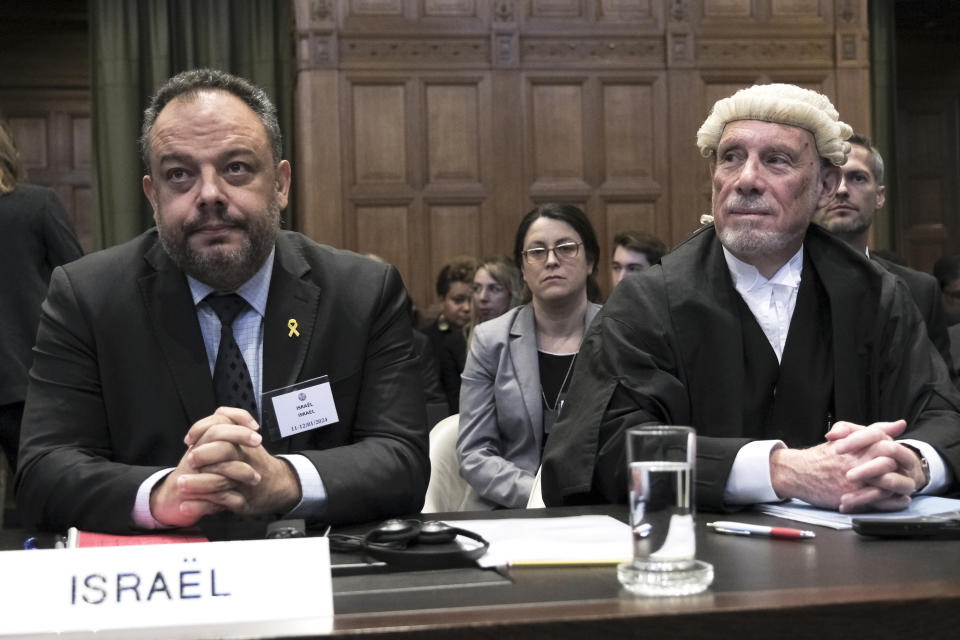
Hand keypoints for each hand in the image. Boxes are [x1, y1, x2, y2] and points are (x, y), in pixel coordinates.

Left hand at [150, 408, 300, 525]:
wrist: (276, 485)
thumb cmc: (253, 460)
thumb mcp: (245, 436)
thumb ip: (232, 420)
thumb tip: (218, 413)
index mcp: (243, 440)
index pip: (223, 425)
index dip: (202, 429)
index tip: (189, 440)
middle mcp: (245, 459)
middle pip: (225, 450)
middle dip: (204, 454)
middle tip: (190, 461)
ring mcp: (243, 482)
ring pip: (221, 481)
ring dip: (198, 483)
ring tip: (182, 485)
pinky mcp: (241, 501)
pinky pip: (220, 504)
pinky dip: (200, 505)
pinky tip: (186, 505)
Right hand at [771, 420, 920, 512]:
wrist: (797, 472)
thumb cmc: (822, 456)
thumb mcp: (846, 437)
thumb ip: (873, 429)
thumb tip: (900, 424)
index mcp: (854, 444)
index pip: (883, 441)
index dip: (895, 447)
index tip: (898, 454)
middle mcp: (854, 460)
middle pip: (887, 460)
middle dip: (900, 466)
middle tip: (905, 471)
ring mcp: (851, 479)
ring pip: (885, 481)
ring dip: (898, 484)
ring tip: (903, 486)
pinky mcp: (849, 495)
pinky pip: (877, 499)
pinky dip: (891, 501)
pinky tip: (898, 499)